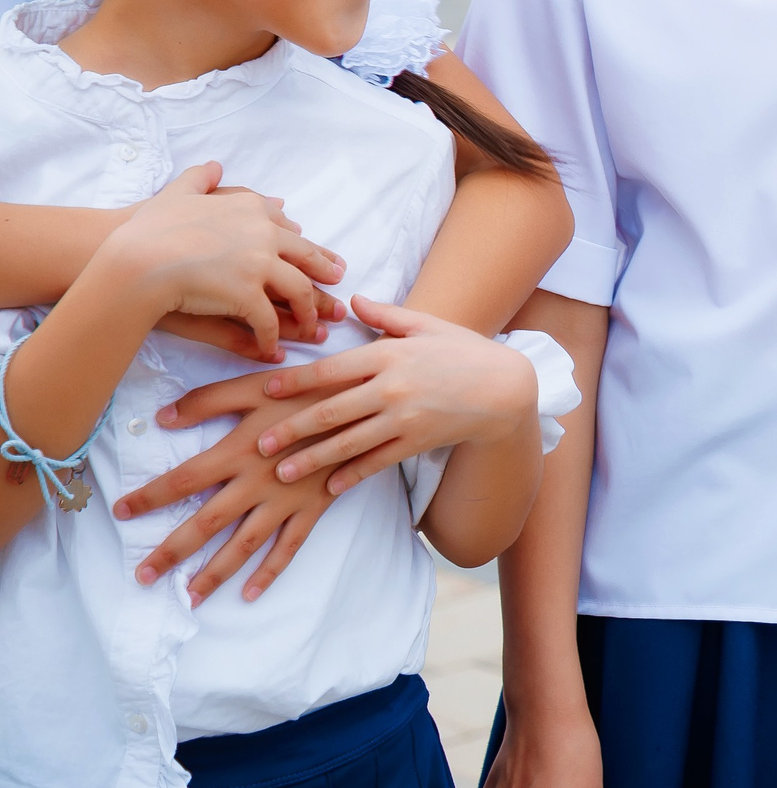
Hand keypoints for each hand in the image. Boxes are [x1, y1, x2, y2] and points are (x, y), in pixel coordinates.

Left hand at [113, 380, 357, 602]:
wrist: (366, 404)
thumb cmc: (308, 389)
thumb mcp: (257, 386)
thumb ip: (208, 400)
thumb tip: (162, 418)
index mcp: (238, 452)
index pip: (183, 480)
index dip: (150, 497)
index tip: (120, 512)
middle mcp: (256, 484)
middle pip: (206, 524)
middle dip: (172, 551)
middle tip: (144, 576)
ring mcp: (286, 501)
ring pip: (244, 544)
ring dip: (215, 572)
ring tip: (189, 597)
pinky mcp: (313, 508)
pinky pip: (289, 547)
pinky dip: (270, 572)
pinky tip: (250, 594)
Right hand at [152, 186, 344, 358]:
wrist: (135, 259)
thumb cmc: (148, 228)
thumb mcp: (176, 193)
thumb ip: (200, 179)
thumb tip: (215, 166)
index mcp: (251, 209)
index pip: (288, 229)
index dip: (304, 243)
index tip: (316, 254)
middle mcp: (264, 235)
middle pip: (304, 258)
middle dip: (323, 272)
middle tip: (337, 283)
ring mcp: (259, 265)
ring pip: (297, 291)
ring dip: (307, 311)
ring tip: (312, 327)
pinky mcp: (247, 296)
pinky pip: (268, 322)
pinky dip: (272, 337)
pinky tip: (272, 349)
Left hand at [239, 296, 537, 494]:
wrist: (506, 388)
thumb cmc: (465, 352)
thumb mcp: (427, 325)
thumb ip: (386, 316)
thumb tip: (352, 300)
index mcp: (388, 354)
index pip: (330, 369)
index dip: (294, 381)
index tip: (265, 390)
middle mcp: (391, 388)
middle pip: (330, 411)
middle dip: (291, 429)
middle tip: (258, 444)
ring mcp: (405, 418)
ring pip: (347, 442)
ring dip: (311, 459)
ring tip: (283, 473)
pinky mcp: (417, 442)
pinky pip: (377, 462)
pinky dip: (352, 476)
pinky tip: (330, 488)